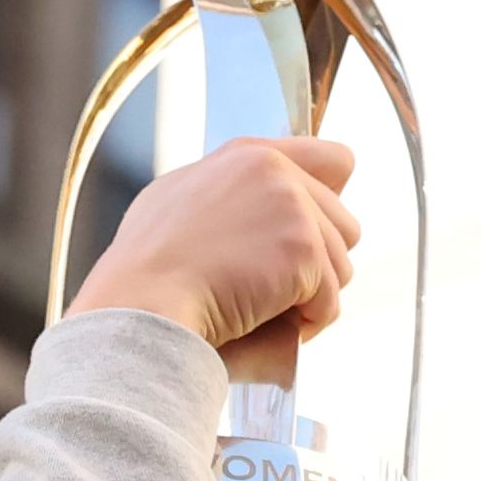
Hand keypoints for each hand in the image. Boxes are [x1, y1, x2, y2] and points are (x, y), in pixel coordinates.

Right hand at [66, 136, 361, 348]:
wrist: (139, 307)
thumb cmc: (143, 274)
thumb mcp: (176, 204)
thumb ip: (228, 195)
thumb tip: (259, 214)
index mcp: (247, 155)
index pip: (332, 161)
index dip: (325, 207)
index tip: (298, 243)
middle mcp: (276, 170)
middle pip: (342, 224)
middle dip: (316, 265)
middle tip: (270, 292)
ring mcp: (293, 207)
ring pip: (341, 266)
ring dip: (310, 299)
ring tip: (261, 311)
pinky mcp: (304, 250)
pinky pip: (329, 302)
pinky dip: (304, 325)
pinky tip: (263, 324)